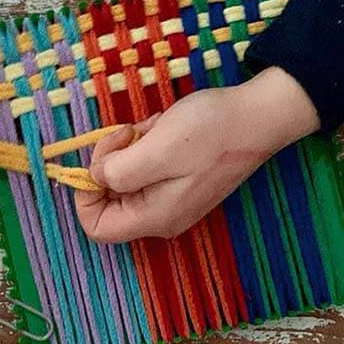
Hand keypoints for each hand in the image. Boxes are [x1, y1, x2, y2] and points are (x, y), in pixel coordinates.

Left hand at [75, 67, 320, 241]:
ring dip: (130, 148)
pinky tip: (164, 128)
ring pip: (126, 179)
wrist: (258, 116)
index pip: (95, 227)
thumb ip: (117, 170)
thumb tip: (95, 175)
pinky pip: (146, 168)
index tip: (103, 158)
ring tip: (154, 128)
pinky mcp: (180, 182)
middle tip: (130, 134)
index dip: (85, 193)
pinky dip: (146, 145)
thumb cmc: (210, 132)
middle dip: (111, 162)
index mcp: (153, 217)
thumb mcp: (155, 149)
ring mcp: (172, 200)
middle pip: (109, 200)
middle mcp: (161, 217)